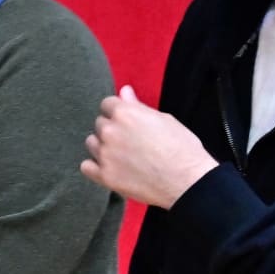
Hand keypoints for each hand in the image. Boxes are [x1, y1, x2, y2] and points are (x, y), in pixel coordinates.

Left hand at [81, 87, 217, 208]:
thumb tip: (124, 91)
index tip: (128, 122)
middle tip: (130, 141)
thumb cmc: (181, 148)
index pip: (107, 104)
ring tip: (122, 155)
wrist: (188, 181)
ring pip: (92, 143)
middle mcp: (110, 132)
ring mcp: (105, 155)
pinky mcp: (105, 176)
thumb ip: (137, 106)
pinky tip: (110, 168)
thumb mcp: (163, 119)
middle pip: (100, 124)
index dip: (118, 112)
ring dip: (102, 146)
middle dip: (112, 129)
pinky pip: (86, 167)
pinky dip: (95, 167)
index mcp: (125, 113)